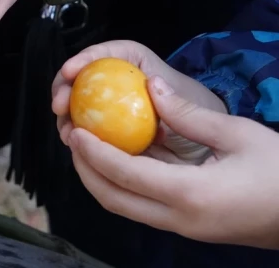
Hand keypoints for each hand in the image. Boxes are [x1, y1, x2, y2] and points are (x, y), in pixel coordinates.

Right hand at [52, 40, 227, 163]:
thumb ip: (175, 100)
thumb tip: (151, 85)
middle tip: (59, 105)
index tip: (70, 71)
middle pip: (81, 78)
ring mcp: (106, 107)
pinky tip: (73, 145)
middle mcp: (115, 83)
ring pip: (76, 105)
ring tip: (66, 132)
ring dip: (65, 117)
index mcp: (135, 65)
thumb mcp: (192, 105)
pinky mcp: (103, 132)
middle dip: (64, 89)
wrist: (208, 147)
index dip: (85, 58)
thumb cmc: (198, 118)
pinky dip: (76, 138)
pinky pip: (84, 130)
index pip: (107, 53)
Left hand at [67, 75, 278, 248]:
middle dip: (86, 169)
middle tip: (74, 136)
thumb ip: (188, 114)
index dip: (94, 152)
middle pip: (113, 198)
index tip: (77, 130)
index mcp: (190, 193)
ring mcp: (184, 227)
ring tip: (89, 146)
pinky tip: (121, 157)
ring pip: (125, 206)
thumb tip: (150, 86)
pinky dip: (124, 185)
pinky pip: (144, 206)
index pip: (124, 173)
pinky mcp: (190, 226)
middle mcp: (179, 218)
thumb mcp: (239, 134)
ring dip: (100, 179)